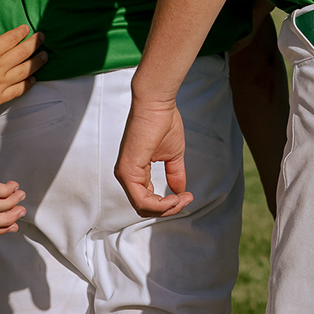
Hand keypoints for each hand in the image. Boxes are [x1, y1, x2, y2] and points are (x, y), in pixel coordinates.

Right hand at [0, 23, 45, 111]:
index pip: (11, 39)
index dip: (20, 33)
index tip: (27, 28)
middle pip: (22, 53)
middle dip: (34, 43)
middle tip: (42, 38)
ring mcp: (0, 83)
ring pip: (24, 70)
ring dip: (37, 62)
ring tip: (45, 56)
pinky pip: (18, 90)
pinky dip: (28, 84)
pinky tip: (34, 79)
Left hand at [116, 94, 193, 218]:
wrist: (157, 104)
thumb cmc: (163, 122)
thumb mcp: (173, 155)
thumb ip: (175, 174)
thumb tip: (180, 192)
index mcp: (135, 171)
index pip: (147, 199)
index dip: (168, 204)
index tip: (187, 196)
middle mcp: (126, 175)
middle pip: (144, 208)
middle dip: (168, 209)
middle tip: (186, 200)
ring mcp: (125, 174)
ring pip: (142, 207)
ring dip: (166, 208)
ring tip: (182, 200)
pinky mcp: (128, 171)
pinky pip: (141, 199)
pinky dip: (159, 204)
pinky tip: (174, 198)